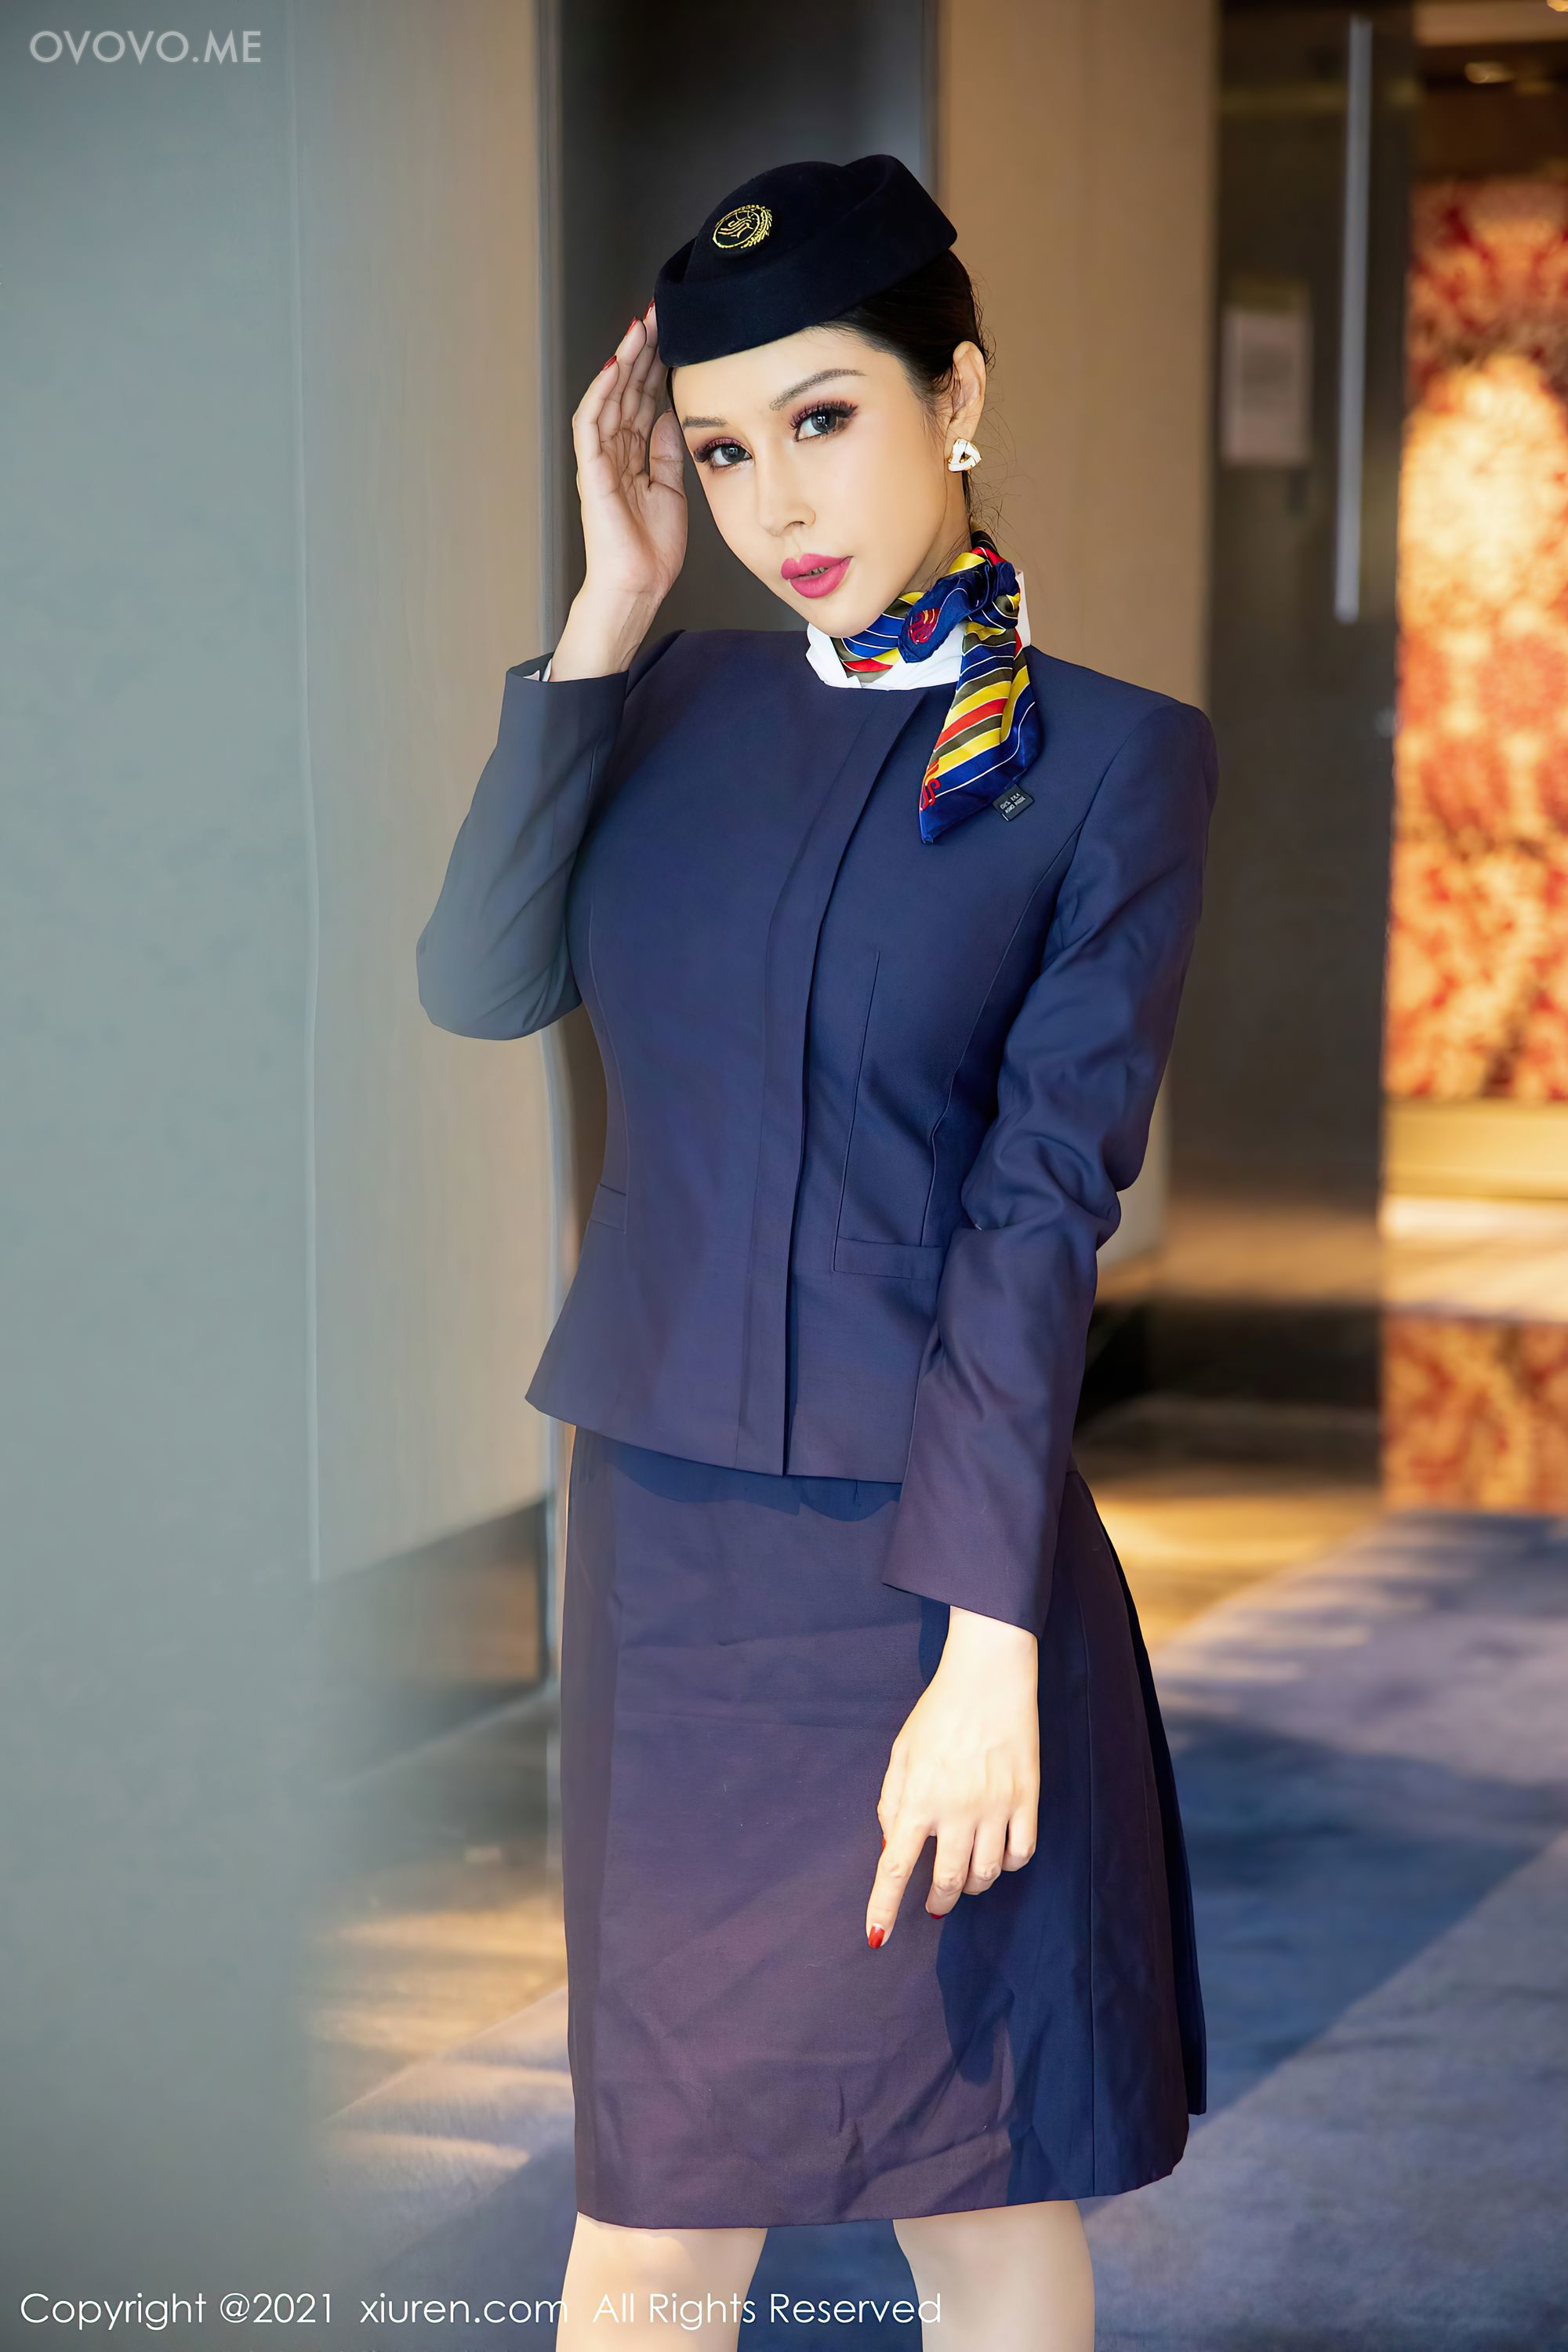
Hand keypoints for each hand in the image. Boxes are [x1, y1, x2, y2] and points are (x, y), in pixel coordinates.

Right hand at [552, 304, 686, 678]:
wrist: (638, 586)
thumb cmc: (652, 550)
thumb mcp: (671, 489)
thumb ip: (667, 451)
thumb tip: (672, 414)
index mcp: (634, 457)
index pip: (644, 400)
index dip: (656, 367)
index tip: (674, 335)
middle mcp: (613, 452)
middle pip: (626, 390)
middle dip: (641, 352)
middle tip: (658, 315)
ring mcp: (599, 460)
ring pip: (609, 397)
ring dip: (623, 360)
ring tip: (639, 327)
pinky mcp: (590, 471)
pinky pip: (591, 422)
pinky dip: (601, 392)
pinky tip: (615, 365)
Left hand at [865, 1607, 1038, 1946]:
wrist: (988, 1678)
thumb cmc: (939, 1713)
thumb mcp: (901, 1753)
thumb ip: (893, 1804)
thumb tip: (894, 1849)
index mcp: (918, 1798)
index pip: (895, 1867)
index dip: (883, 1908)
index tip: (876, 1937)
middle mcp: (956, 1810)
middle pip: (946, 1882)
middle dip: (936, 1901)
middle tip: (933, 1901)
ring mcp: (995, 1807)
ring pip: (985, 1875)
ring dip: (970, 1886)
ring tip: (963, 1877)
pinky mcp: (1026, 1800)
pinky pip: (1021, 1853)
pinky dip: (1008, 1865)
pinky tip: (998, 1856)